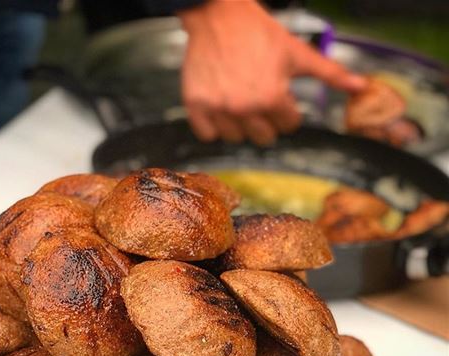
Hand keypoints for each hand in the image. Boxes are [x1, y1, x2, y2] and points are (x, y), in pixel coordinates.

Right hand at [179, 0, 367, 144]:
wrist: (219, 15)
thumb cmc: (260, 32)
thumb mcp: (298, 53)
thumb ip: (330, 73)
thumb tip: (361, 87)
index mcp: (272, 97)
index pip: (288, 126)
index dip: (286, 109)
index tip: (278, 94)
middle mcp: (245, 107)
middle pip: (263, 138)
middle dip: (265, 120)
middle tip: (258, 97)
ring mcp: (219, 109)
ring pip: (235, 138)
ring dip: (238, 124)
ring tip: (238, 100)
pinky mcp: (196, 106)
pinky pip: (208, 134)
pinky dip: (212, 125)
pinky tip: (219, 105)